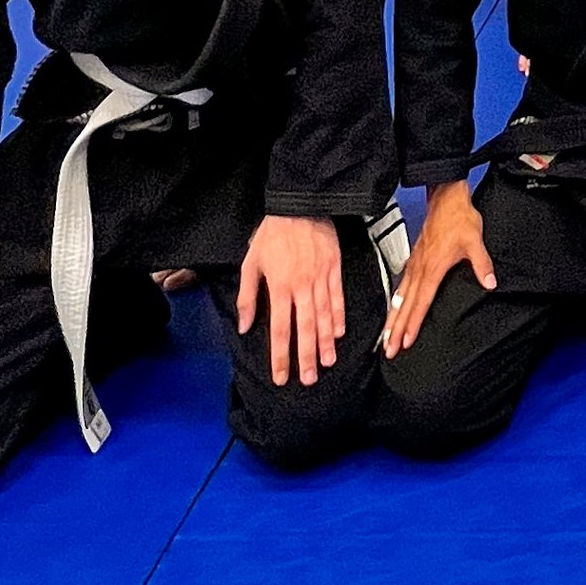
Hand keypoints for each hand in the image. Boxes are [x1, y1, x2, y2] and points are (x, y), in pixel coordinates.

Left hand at [236, 213, 343, 386]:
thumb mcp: (251, 263)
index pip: (281, 330)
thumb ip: (248, 298)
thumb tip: (246, 326)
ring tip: (328, 362)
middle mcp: (302, 287)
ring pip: (324, 317)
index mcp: (279, 287)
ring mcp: (321, 279)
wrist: (300, 205)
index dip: (281, 357)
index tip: (282, 377)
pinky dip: (339, 317)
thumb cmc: (273, 234)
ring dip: (325, 343)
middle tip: (310, 379)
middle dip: (307, 358)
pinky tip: (339, 333)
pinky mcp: (334, 269)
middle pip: (305, 330)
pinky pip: (337, 298)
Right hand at [380, 181, 494, 358]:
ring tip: (386, 337)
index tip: (406, 341)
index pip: (422, 302)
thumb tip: (489, 282)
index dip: (413, 324)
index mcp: (433, 268)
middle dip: (396, 329)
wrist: (446, 198)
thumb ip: (481, 264)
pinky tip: (394, 309)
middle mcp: (420, 269)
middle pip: (406, 305)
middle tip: (389, 349)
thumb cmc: (458, 218)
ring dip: (392, 318)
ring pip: (400, 297)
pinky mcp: (414, 259)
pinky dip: (395, 301)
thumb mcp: (475, 241)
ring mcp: (414, 264)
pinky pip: (401, 285)